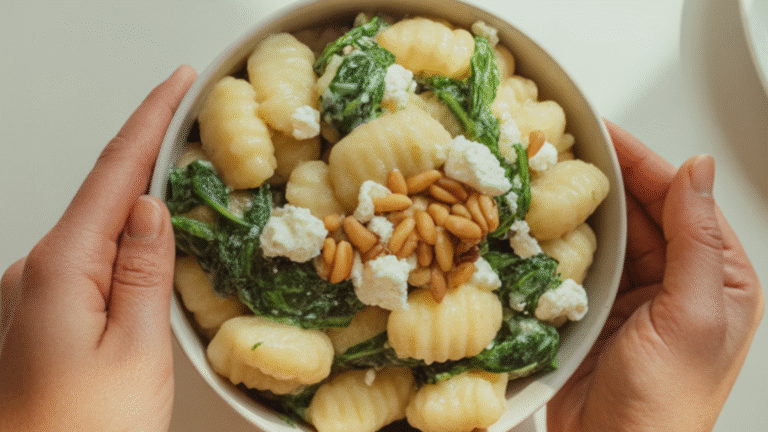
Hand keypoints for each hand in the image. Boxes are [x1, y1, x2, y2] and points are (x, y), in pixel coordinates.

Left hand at [0, 65, 195, 430]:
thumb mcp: (136, 351)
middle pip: (103, 194)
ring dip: (139, 206)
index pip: (113, 174)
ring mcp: (33, 295)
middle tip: (196, 132)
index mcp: (59, 271)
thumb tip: (151, 207)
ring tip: (187, 195)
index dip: (149, 121)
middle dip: (150, 158)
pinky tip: (149, 252)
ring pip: (98, 230)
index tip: (178, 83)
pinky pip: (89, 261)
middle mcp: (34, 273)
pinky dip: (123, 245)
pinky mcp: (43, 314)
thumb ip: (144, 272)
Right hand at [547, 120, 763, 430]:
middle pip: (639, 209)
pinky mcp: (598, 308)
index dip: (641, 161)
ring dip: (580, 204)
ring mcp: (634, 293)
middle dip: (605, 175)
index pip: (678, 200)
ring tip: (547, 172)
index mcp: (717, 276)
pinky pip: (580, 260)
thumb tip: (699, 169)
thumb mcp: (693, 316)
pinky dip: (562, 238)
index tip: (603, 131)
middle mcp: (677, 280)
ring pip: (608, 231)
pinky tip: (541, 220)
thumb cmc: (665, 402)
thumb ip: (697, 241)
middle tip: (564, 144)